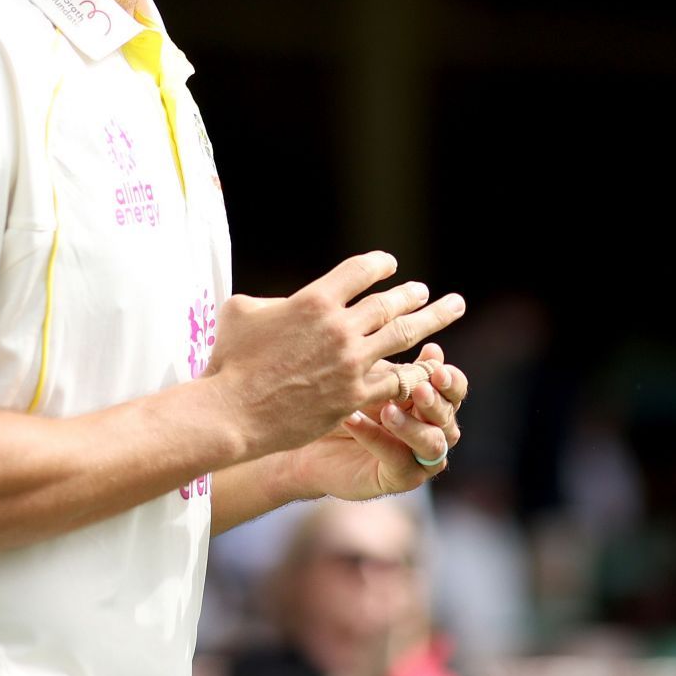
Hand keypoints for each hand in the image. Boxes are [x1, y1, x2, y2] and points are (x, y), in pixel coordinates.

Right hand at [208, 252, 464, 458]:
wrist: (234, 411)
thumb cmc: (229, 361)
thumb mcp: (240, 312)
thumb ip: (270, 301)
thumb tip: (283, 303)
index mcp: (313, 300)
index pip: (358, 271)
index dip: (377, 264)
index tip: (389, 264)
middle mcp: (339, 327)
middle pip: (389, 302)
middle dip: (412, 294)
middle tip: (424, 291)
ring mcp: (351, 362)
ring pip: (402, 335)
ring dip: (429, 320)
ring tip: (446, 310)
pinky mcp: (354, 396)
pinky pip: (397, 381)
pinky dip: (414, 373)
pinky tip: (427, 370)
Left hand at [283, 343, 468, 500]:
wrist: (312, 438)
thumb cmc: (346, 401)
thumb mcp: (373, 379)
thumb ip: (403, 371)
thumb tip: (435, 350)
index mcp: (432, 401)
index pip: (454, 389)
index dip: (450, 380)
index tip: (437, 368)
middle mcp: (435, 430)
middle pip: (448, 416)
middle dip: (434, 402)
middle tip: (419, 389)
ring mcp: (421, 457)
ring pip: (432, 443)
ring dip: (411, 425)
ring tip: (387, 411)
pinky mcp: (401, 478)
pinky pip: (397, 459)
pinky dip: (375, 438)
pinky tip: (353, 421)